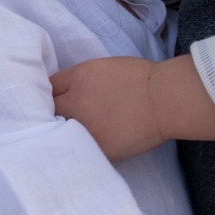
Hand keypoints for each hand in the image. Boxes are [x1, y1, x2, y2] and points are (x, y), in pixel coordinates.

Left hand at [51, 54, 214, 159]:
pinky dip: (79, 146)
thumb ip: (80, 79)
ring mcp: (85, 126)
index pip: (50, 85)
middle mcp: (76, 101)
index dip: (53, 92)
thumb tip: (67, 92)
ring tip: (69, 133)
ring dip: (63, 131)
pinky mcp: (96, 146)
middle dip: (52, 112)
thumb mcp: (104, 67)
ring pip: (60, 131)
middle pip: (49, 110)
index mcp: (79, 77)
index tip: (56, 98)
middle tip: (60, 116)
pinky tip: (83, 145)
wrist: (165, 100)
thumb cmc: (141, 79)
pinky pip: (78, 147)